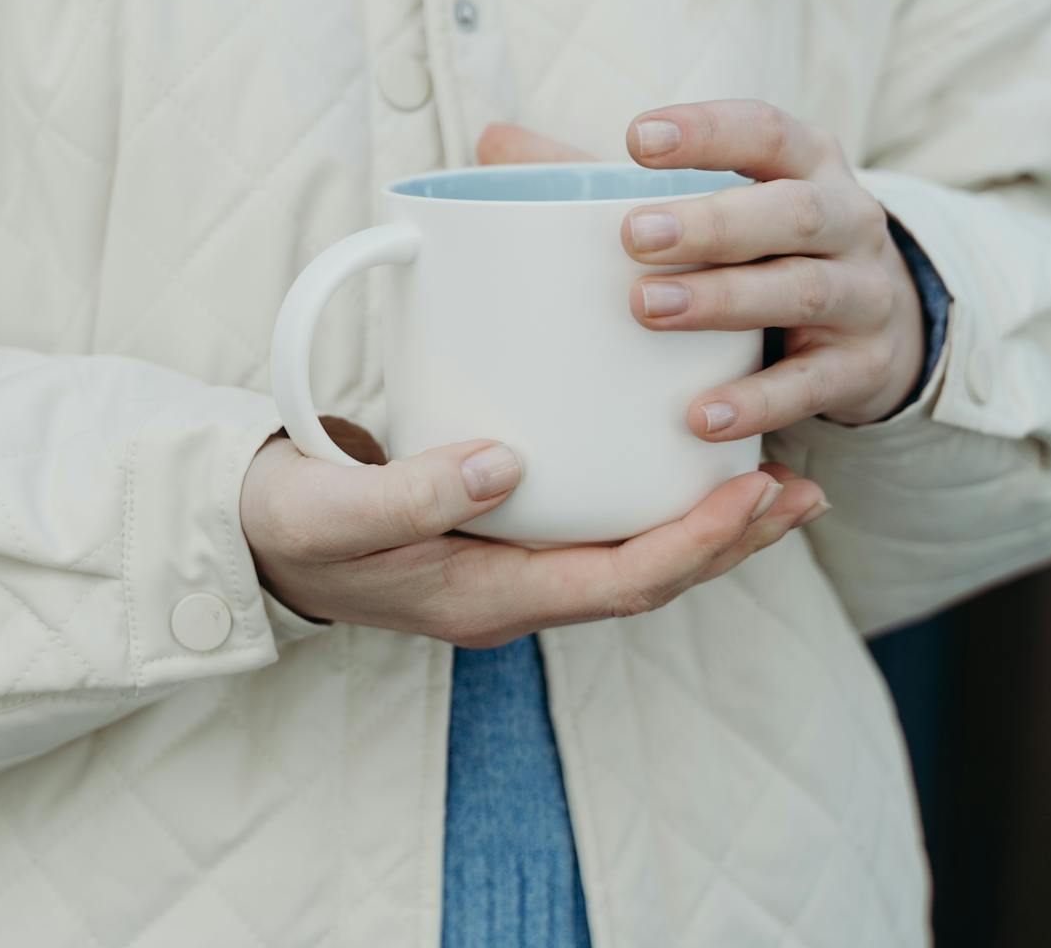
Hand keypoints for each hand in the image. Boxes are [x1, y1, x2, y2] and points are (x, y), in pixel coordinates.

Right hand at [240, 434, 827, 644]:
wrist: (246, 534)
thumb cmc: (287, 522)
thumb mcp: (332, 511)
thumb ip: (410, 494)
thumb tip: (505, 465)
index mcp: (482, 599)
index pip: (618, 584)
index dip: (695, 544)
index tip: (755, 493)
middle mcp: (511, 592)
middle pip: (648, 576)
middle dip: (729, 537)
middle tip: (804, 489)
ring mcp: (507, 564)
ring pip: (630, 553)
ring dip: (704, 520)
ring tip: (771, 477)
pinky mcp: (499, 527)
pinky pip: (596, 523)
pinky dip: (647, 495)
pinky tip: (668, 452)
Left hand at [476, 103, 926, 436]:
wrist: (876, 323)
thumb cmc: (759, 245)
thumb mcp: (704, 199)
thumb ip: (599, 176)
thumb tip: (493, 141)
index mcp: (802, 163)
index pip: (764, 130)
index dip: (707, 130)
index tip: (636, 138)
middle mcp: (846, 219)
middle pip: (789, 212)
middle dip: (712, 223)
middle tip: (634, 237)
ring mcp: (863, 294)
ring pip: (802, 290)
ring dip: (724, 300)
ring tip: (648, 310)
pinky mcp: (862, 367)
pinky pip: (812, 385)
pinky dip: (757, 400)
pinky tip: (699, 416)